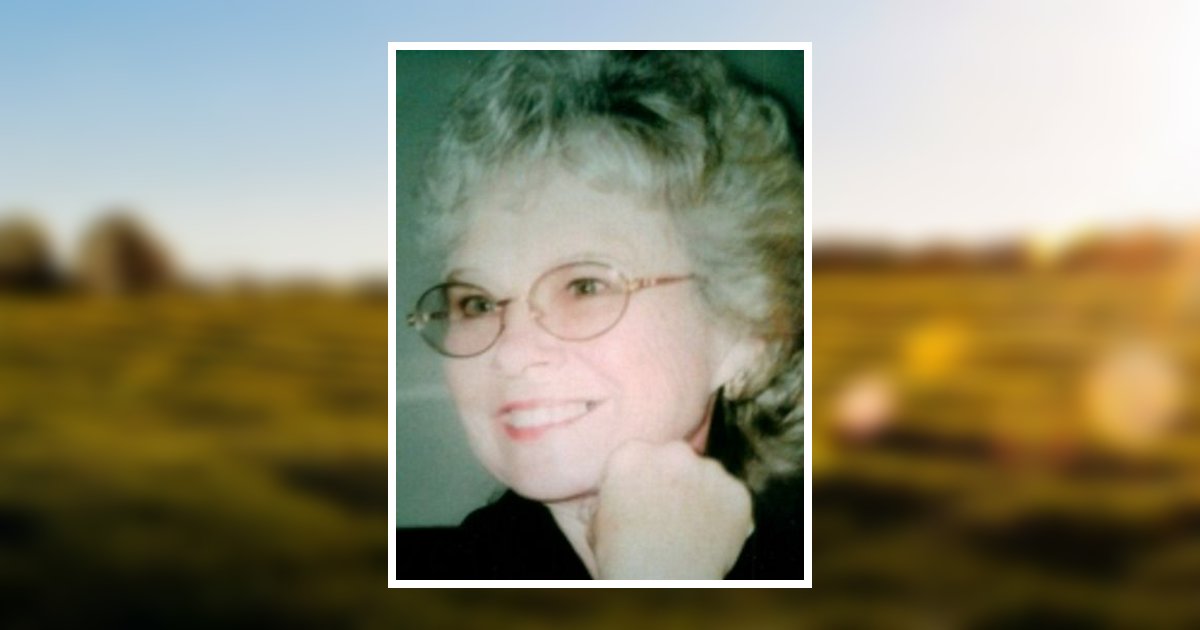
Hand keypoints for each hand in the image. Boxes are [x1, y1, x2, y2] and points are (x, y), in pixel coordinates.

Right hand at [589, 440, 752, 578]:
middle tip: (672, 512)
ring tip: (692, 529)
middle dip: (675, 478)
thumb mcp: (598, 523)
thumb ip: (613, 499)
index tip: (645, 498)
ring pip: (707, 476)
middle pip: (676, 457)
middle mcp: (672, 452)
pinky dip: (727, 514)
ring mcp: (710, 471)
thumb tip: (614, 498)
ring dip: (702, 493)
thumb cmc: (623, 561)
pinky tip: (713, 536)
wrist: (661, 588)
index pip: (641, 455)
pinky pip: (733, 498)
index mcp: (631, 455)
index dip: (644, 479)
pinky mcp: (737, 492)